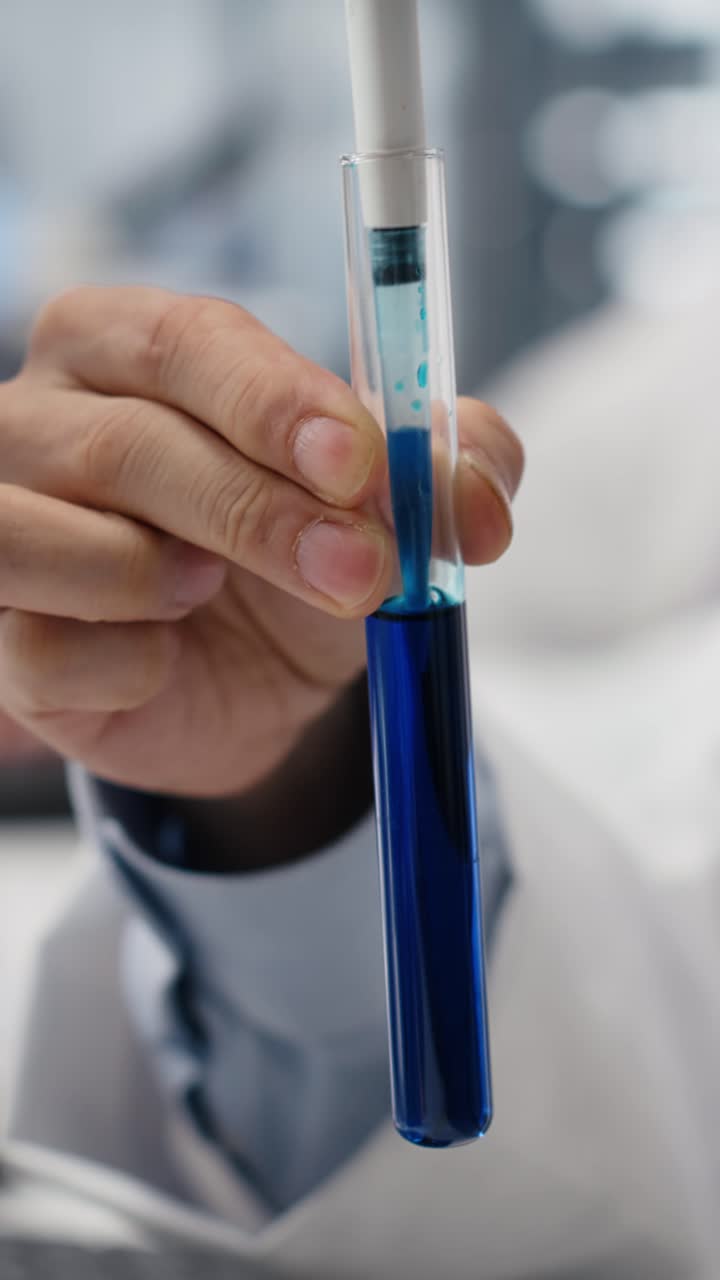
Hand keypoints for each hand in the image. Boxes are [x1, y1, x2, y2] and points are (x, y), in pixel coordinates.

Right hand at [0, 288, 522, 798]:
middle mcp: (40, 418)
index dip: (272, 401)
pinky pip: (44, 650)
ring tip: (213, 594)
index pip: (184, 341)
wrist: (250, 678)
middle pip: (129, 444)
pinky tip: (162, 662)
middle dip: (261, 515)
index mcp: (128, 347)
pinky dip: (128, 668)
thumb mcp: (381, 506)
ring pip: (44, 541)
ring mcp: (2, 523)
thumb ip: (442, 472)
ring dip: (165, 583)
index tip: (358, 461)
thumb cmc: (299, 556)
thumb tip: (481, 502)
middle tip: (361, 571)